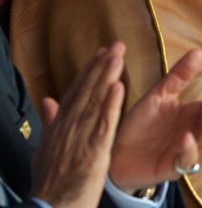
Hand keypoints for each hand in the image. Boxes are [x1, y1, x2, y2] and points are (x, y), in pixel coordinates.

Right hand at [31, 42, 125, 207]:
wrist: (51, 206)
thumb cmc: (51, 179)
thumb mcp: (46, 147)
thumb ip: (50, 121)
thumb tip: (47, 99)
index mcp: (60, 125)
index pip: (76, 92)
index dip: (89, 71)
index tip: (102, 52)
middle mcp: (69, 127)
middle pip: (86, 91)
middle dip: (101, 67)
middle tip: (116, 45)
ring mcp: (80, 138)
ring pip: (95, 102)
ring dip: (107, 78)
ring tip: (118, 57)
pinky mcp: (93, 151)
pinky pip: (103, 125)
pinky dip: (110, 105)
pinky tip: (119, 88)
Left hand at [109, 49, 201, 193]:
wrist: (115, 152)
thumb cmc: (140, 124)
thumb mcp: (159, 95)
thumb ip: (179, 76)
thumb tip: (198, 51)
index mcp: (193, 116)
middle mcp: (193, 133)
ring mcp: (185, 151)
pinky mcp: (172, 167)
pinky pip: (185, 160)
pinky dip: (188, 149)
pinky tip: (186, 137)